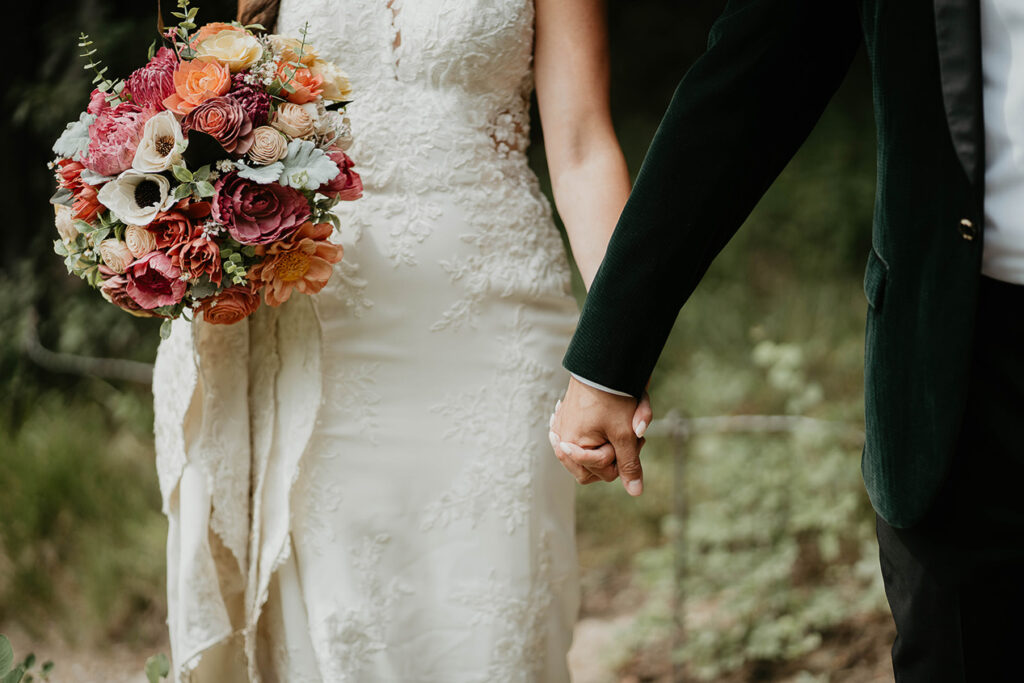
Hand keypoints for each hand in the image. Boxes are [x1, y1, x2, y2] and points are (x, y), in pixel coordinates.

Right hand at [548, 377, 652, 495]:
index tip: (630, 437)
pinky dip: (595, 433)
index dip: (621, 459)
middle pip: (591, 468)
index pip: (602, 473)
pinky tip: (603, 423)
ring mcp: (562, 426)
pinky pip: (579, 435)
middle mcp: (562, 438)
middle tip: (629, 435)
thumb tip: (635, 493)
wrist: (605, 361)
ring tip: (622, 427)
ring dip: (607, 444)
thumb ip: (629, 465)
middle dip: (613, 455)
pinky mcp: (566, 415)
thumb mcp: (625, 434)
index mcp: (572, 446)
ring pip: (587, 452)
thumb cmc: (614, 397)